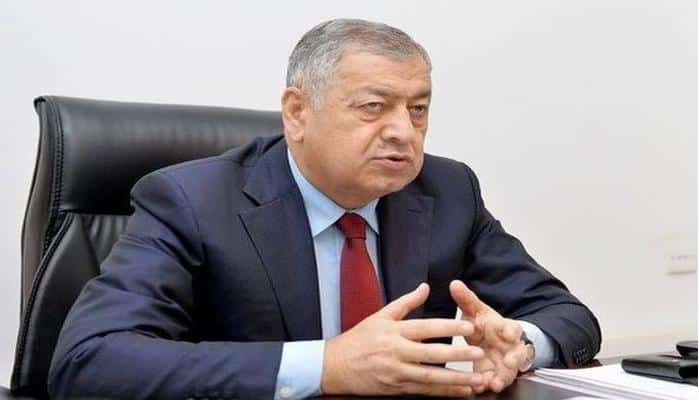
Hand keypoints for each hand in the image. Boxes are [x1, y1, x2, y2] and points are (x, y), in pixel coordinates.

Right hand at [321, 283, 485, 396]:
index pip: (425, 327)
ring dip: (455, 379)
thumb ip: (406, 302)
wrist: (335, 366)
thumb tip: (425, 286)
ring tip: (477, 378)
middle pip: (431, 354)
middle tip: (479, 352)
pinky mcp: (395, 388)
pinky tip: (460, 392)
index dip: (448, 327)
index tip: (468, 326)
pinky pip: (423, 391)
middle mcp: (395, 352)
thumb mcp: (380, 316)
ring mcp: (396, 372)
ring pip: (430, 377)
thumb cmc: (359, 339)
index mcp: (393, 331)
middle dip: (457, 354)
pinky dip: (443, 392)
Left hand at [449, 280, 528, 393]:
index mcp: (505, 327)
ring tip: (495, 383)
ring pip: (509, 371)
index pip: (513, 327)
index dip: (512, 330)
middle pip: (517, 353)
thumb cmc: (487, 325)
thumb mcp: (477, 311)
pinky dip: (488, 385)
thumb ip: (466, 299)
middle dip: (514, 359)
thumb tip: (454, 284)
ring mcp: (505, 362)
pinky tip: (479, 388)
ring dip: (503, 377)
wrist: (493, 340)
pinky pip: (495, 381)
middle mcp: (509, 346)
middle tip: (509, 363)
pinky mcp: (497, 374)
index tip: (510, 333)